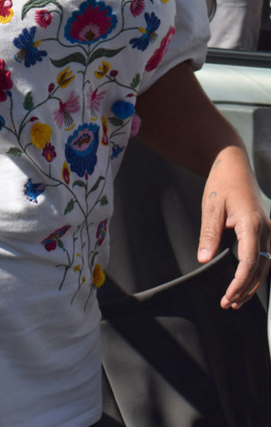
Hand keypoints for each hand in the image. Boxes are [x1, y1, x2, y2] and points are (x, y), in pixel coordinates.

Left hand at [197, 144, 270, 308]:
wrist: (233, 163)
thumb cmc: (222, 182)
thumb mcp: (211, 207)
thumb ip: (209, 234)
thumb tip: (204, 258)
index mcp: (252, 225)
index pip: (250, 262)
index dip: (240, 282)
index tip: (229, 296)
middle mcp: (266, 230)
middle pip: (260, 268)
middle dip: (246, 289)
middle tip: (229, 304)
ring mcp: (268, 230)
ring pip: (265, 265)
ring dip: (252, 284)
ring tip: (236, 300)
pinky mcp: (265, 230)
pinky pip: (265, 257)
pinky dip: (256, 272)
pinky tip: (246, 282)